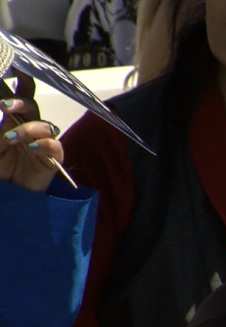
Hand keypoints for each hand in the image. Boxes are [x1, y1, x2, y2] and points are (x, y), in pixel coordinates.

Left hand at [0, 73, 61, 192]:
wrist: (9, 196)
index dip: (22, 81)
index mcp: (13, 121)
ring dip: (27, 128)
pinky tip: (30, 148)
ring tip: (11, 139)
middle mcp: (29, 128)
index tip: (16, 67)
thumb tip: (2, 105)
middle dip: (20, 102)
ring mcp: (42, 143)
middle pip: (32, 106)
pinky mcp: (53, 159)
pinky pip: (55, 145)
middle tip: (4, 106)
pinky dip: (43, 144)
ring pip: (45, 125)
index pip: (20, 96)